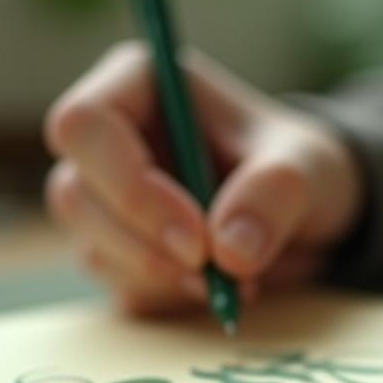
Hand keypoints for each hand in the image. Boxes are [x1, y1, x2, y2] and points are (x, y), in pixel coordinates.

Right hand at [44, 42, 360, 314]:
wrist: (307, 215)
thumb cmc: (298, 166)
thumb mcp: (308, 167)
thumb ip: (274, 193)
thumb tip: (229, 251)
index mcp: (139, 85)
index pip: (85, 126)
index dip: (129, 186)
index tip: (196, 237)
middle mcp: (110, 139)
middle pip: (74, 195)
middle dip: (144, 245)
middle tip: (214, 272)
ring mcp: (106, 199)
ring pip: (91, 247)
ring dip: (161, 277)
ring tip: (233, 280)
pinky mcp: (118, 252)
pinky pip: (120, 286)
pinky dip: (170, 298)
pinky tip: (216, 287)